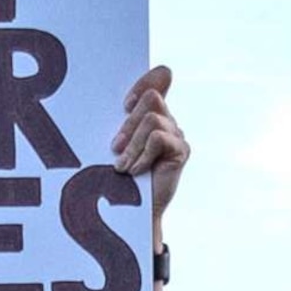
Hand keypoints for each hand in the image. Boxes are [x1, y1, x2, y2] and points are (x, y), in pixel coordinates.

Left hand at [114, 64, 187, 222]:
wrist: (134, 213)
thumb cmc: (119, 178)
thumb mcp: (115, 145)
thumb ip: (116, 124)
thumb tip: (110, 105)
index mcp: (151, 113)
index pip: (160, 78)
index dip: (145, 80)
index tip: (125, 104)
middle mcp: (167, 120)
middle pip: (151, 98)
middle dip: (128, 124)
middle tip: (114, 149)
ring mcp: (176, 135)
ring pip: (151, 119)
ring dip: (132, 144)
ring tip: (122, 166)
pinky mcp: (181, 150)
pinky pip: (158, 138)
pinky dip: (142, 155)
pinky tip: (136, 170)